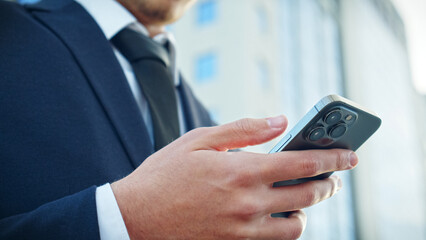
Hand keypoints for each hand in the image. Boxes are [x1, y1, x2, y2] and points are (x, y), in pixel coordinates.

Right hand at [111, 116, 357, 239]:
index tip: (350, 155)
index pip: (303, 164)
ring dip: (307, 210)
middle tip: (332, 177)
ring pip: (297, 226)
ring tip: (303, 198)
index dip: (332, 158)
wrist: (135, 218)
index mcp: (242, 171)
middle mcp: (248, 203)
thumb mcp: (199, 140)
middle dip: (328, 184)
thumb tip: (281, 120)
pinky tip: (278, 216)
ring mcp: (242, 230)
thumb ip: (244, 129)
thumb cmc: (164, 174)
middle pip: (308, 195)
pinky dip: (285, 229)